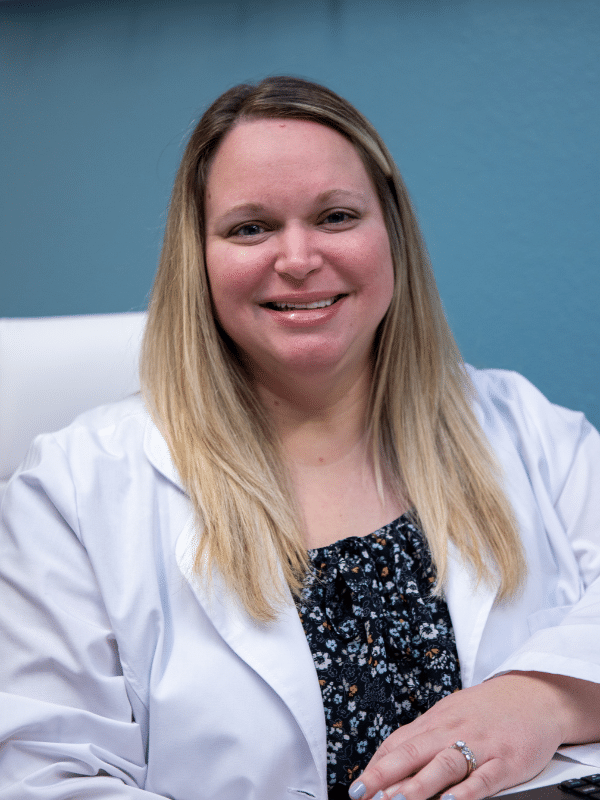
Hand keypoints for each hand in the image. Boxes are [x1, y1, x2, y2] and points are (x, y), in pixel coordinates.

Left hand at [348, 671, 599, 799]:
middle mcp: (453, 731)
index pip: (399, 744)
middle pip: (413, 753)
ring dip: (419, 785)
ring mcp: (480, 745)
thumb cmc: (487, 710)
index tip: (358, 785)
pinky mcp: (506, 760)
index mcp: (436, 722)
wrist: (534, 695)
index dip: (376, 766)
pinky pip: (484, 778)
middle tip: (364, 793)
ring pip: (444, 765)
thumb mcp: (449, 715)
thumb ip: (422, 738)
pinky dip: (468, 791)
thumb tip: (386, 759)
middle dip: (384, 775)